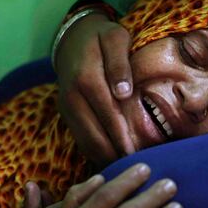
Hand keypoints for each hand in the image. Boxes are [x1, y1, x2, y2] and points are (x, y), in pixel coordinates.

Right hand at [55, 12, 135, 165]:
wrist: (73, 38)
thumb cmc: (102, 37)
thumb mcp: (115, 37)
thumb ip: (119, 63)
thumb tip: (124, 93)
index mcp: (86, 78)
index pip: (109, 115)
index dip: (124, 136)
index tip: (141, 154)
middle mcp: (71, 97)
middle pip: (95, 136)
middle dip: (117, 154)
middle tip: (139, 169)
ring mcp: (66, 108)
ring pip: (86, 143)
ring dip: (107, 158)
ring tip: (130, 170)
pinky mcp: (66, 115)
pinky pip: (81, 141)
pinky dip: (97, 154)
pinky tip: (116, 160)